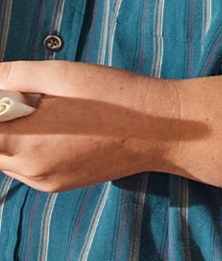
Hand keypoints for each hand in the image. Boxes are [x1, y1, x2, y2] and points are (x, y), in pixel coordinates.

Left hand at [0, 62, 221, 192]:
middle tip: (25, 100)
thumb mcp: (63, 75)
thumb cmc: (118, 98)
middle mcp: (29, 169)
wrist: (167, 131)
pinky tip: (51, 130)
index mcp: (26, 141)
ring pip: (2, 159)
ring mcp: (44, 181)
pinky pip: (22, 168)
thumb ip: (14, 75)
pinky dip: (23, 149)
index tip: (10, 96)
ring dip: (8, 137)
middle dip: (2, 121)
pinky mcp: (57, 185)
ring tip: (40, 112)